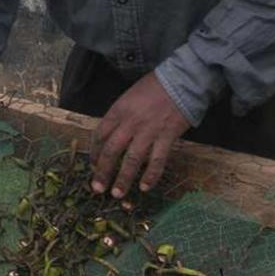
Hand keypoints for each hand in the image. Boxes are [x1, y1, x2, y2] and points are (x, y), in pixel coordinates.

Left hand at [90, 71, 189, 197]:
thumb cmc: (154, 86)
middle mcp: (130, 122)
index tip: (93, 165)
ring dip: (124, 179)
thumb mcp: (129, 96)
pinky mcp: (167, 137)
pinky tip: (144, 188)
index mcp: (118, 110)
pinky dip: (150, 176)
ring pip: (132, 159)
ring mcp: (149, 131)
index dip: (95, 153)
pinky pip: (156, 161)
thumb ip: (120, 116)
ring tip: (117, 194)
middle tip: (97, 188)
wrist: (181, 80)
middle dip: (103, 171)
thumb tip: (111, 136)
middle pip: (112, 150)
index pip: (100, 134)